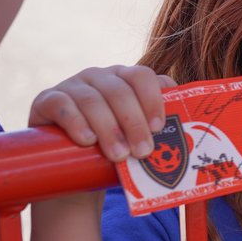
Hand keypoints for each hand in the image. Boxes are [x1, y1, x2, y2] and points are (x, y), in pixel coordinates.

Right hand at [28, 65, 176, 161]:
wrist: (73, 163)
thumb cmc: (115, 145)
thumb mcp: (138, 134)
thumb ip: (161, 127)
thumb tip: (195, 130)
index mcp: (125, 78)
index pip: (142, 76)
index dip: (153, 99)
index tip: (159, 128)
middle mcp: (99, 77)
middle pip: (119, 92)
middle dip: (134, 123)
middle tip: (143, 152)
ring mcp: (71, 85)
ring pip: (92, 100)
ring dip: (108, 129)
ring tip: (118, 156)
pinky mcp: (46, 100)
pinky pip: (61, 105)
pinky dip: (76, 122)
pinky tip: (86, 140)